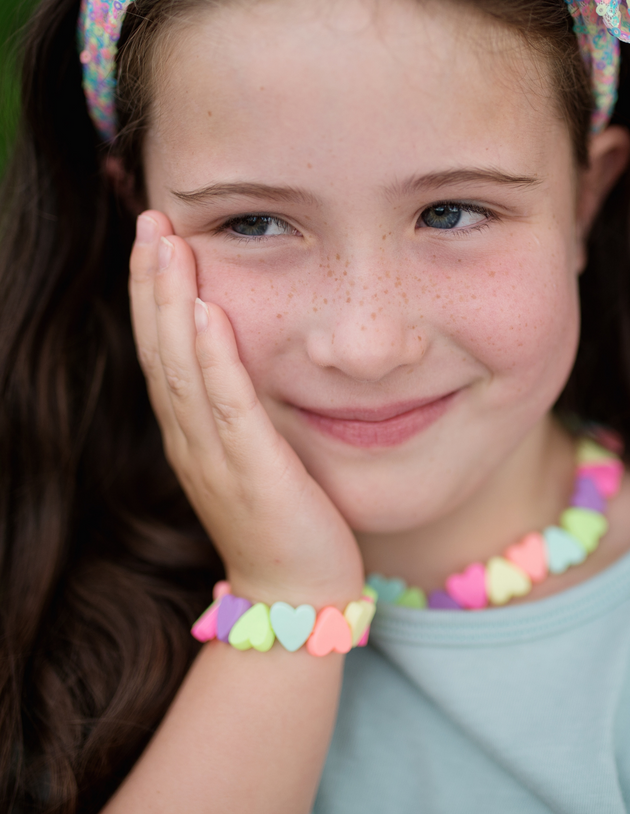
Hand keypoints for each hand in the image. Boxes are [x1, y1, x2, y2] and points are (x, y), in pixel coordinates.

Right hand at [129, 210, 364, 607]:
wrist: (295, 595)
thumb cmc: (281, 519)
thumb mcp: (250, 453)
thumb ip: (237, 408)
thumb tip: (239, 352)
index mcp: (190, 430)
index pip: (161, 349)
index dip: (151, 291)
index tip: (153, 236)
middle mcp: (191, 438)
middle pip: (159, 347)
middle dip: (151, 281)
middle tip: (150, 218)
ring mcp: (214, 456)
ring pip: (181, 368)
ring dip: (171, 303)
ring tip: (166, 245)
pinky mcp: (252, 472)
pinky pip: (227, 407)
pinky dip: (213, 359)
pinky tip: (207, 315)